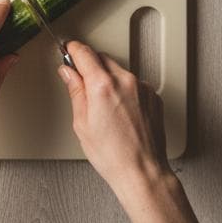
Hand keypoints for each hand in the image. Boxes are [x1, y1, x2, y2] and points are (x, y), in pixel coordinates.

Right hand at [58, 40, 167, 191]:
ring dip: (108, 78)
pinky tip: (120, 111)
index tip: (68, 51)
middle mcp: (124, 80)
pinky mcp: (153, 96)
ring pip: (118, 70)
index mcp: (102, 85)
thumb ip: (75, 91)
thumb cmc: (113, 155)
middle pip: (101, 58)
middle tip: (83, 84)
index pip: (83, 52)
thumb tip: (68, 72)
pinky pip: (133, 83)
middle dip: (90, 66)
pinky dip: (124, 90)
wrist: (142, 172)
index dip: (72, 50)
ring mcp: (141, 87)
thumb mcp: (81, 123)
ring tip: (105, 107)